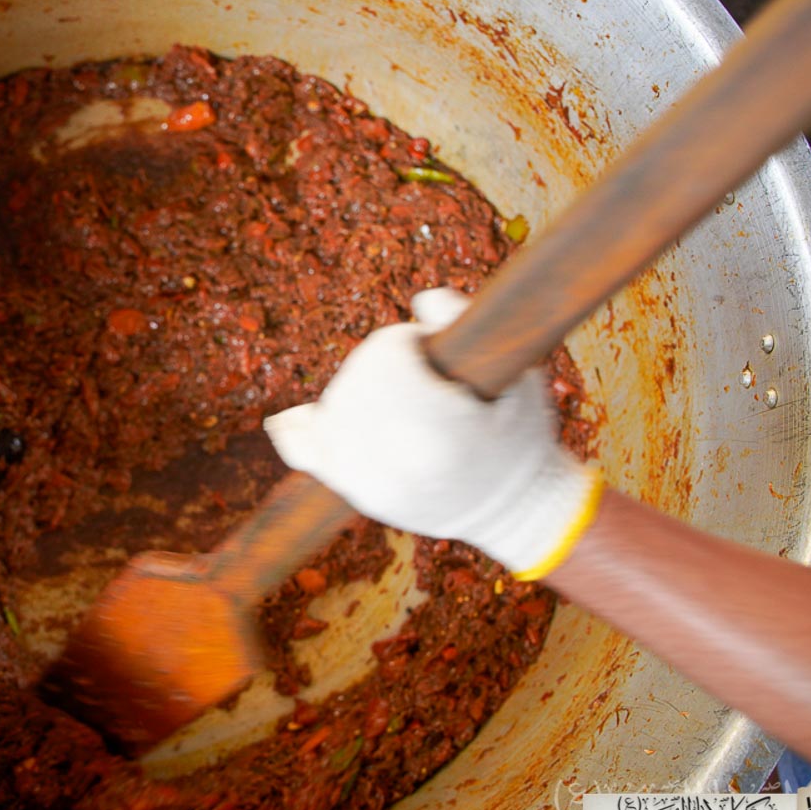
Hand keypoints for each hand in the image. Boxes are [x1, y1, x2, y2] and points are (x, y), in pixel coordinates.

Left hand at [264, 288, 601, 578]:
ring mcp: (372, 480)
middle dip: (382, 364)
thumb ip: (470, 325)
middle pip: (357, 378)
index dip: (406, 342)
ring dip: (355, 390)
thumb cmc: (520, 434)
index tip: (430, 349)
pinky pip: (309, 456)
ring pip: (333, 408)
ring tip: (393, 396)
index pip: (386, 355)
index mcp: (440, 427)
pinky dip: (297, 432)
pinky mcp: (359, 494)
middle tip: (419, 375)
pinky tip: (290, 419)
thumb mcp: (520, 374)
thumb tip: (422, 300)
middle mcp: (398, 458)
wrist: (515, 509)